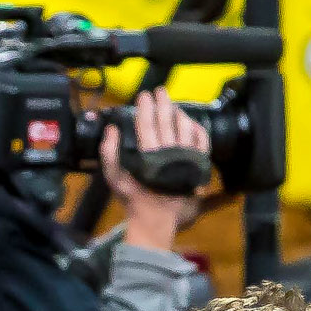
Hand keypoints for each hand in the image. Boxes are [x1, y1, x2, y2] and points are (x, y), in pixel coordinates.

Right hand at [105, 88, 209, 250]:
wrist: (157, 219)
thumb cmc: (134, 199)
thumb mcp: (114, 178)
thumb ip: (109, 153)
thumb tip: (111, 130)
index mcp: (148, 154)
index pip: (146, 122)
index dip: (145, 106)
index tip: (143, 95)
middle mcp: (168, 152)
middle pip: (166, 119)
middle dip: (163, 102)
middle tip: (160, 91)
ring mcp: (186, 158)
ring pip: (185, 127)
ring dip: (179, 112)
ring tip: (174, 106)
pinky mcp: (198, 165)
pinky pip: (202, 141)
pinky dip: (197, 129)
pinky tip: (192, 123)